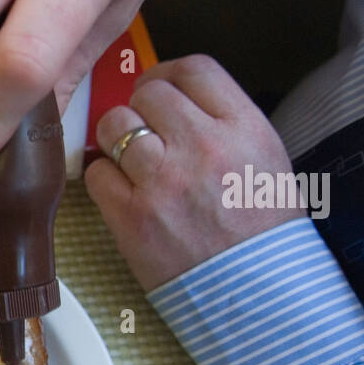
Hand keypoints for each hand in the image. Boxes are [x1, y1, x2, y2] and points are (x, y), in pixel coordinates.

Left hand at [85, 55, 304, 291]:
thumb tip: (176, 101)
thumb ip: (224, 123)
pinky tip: (121, 192)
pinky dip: (104, 179)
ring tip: (129, 160)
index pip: (194, 69)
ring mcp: (163, 181)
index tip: (159, 89)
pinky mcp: (131, 217)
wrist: (259, 295)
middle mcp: (202, 146)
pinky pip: (96, 174)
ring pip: (114, 126)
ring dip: (116, 139)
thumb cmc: (264, 231)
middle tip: (142, 130)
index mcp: (244, 127)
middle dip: (140, 108)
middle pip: (148, 93)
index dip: (167, 74)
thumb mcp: (266, 158)